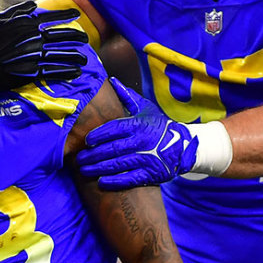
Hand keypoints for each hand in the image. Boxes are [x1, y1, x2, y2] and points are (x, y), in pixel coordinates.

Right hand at [0, 1, 87, 106]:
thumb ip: (15, 12)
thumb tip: (32, 5)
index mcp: (23, 24)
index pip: (49, 16)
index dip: (64, 15)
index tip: (76, 14)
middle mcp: (31, 38)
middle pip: (59, 35)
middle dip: (74, 36)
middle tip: (84, 37)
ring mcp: (32, 56)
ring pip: (60, 54)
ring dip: (74, 55)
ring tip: (84, 56)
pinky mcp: (31, 73)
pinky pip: (54, 71)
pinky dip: (66, 70)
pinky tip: (76, 70)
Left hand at [76, 78, 197, 188]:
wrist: (183, 147)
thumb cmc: (159, 126)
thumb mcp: (146, 109)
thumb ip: (127, 97)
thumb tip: (112, 81)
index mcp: (139, 124)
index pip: (114, 129)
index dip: (98, 135)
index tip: (86, 140)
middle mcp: (142, 141)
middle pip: (112, 148)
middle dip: (93, 154)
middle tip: (79, 158)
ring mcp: (147, 159)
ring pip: (118, 164)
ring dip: (98, 168)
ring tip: (84, 170)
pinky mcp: (151, 174)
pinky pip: (129, 179)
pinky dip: (114, 181)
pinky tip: (101, 182)